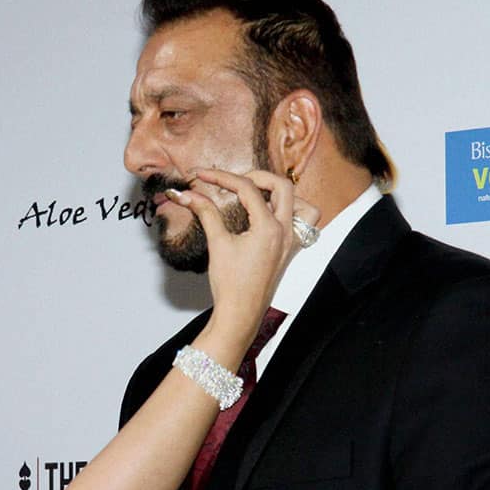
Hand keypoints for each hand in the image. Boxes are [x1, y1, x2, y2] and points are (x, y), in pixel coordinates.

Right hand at [167, 169, 318, 347]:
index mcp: (269, 228)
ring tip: (259, 195)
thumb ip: (205, 212)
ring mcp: (291, 242)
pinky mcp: (289, 251)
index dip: (222, 177)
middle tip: (233, 181)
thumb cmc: (230, 284)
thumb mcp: (217, 243)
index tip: (203, 175)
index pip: (247, 189)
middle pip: (281, 186)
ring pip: (302, 204)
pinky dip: (290, 213)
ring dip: (282, 194)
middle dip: (256, 177)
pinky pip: (303, 224)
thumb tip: (186, 194)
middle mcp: (285, 232)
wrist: (240, 313)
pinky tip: (270, 215)